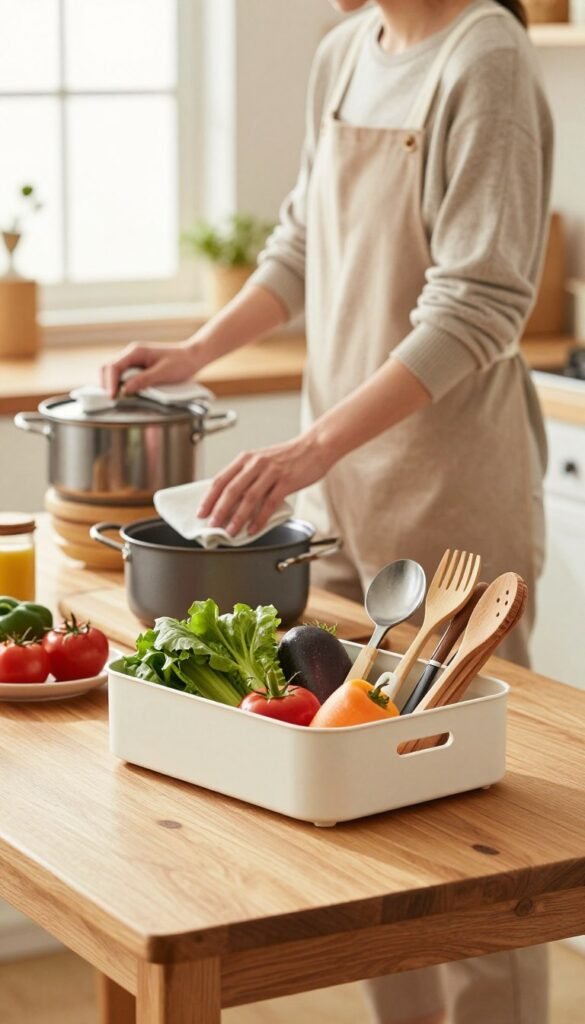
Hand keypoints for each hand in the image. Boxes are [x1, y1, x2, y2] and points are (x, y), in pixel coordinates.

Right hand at [101, 342, 204, 397]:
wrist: (193, 356)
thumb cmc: (181, 362)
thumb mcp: (163, 373)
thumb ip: (143, 380)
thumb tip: (125, 389)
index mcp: (136, 351)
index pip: (114, 367)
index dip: (110, 383)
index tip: (112, 397)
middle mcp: (132, 354)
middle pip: (109, 368)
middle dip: (107, 384)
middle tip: (113, 400)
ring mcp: (135, 360)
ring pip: (115, 372)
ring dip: (114, 385)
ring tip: (118, 398)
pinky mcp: (140, 367)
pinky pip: (125, 375)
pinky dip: (122, 385)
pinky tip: (127, 393)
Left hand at [197, 433, 331, 535]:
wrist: (315, 446)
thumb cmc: (289, 456)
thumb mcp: (262, 460)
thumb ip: (247, 476)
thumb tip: (231, 499)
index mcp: (246, 458)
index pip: (220, 479)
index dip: (209, 498)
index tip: (201, 512)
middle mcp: (256, 464)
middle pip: (231, 490)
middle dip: (219, 510)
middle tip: (212, 525)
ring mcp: (271, 472)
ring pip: (249, 498)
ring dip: (238, 517)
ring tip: (231, 531)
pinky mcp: (286, 481)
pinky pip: (269, 503)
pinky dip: (260, 518)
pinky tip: (254, 528)